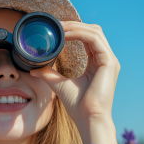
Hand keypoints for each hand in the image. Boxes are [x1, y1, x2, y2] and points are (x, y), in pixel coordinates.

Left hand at [30, 21, 119, 142]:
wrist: (88, 118)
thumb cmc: (77, 105)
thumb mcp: (58, 84)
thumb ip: (48, 74)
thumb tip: (33, 69)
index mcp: (97, 63)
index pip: (87, 38)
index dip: (73, 30)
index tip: (56, 29)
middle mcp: (105, 60)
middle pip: (93, 31)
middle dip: (74, 25)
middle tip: (56, 25)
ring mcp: (109, 60)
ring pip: (95, 32)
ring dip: (76, 26)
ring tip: (59, 28)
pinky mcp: (109, 62)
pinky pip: (94, 39)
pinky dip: (79, 33)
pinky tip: (66, 35)